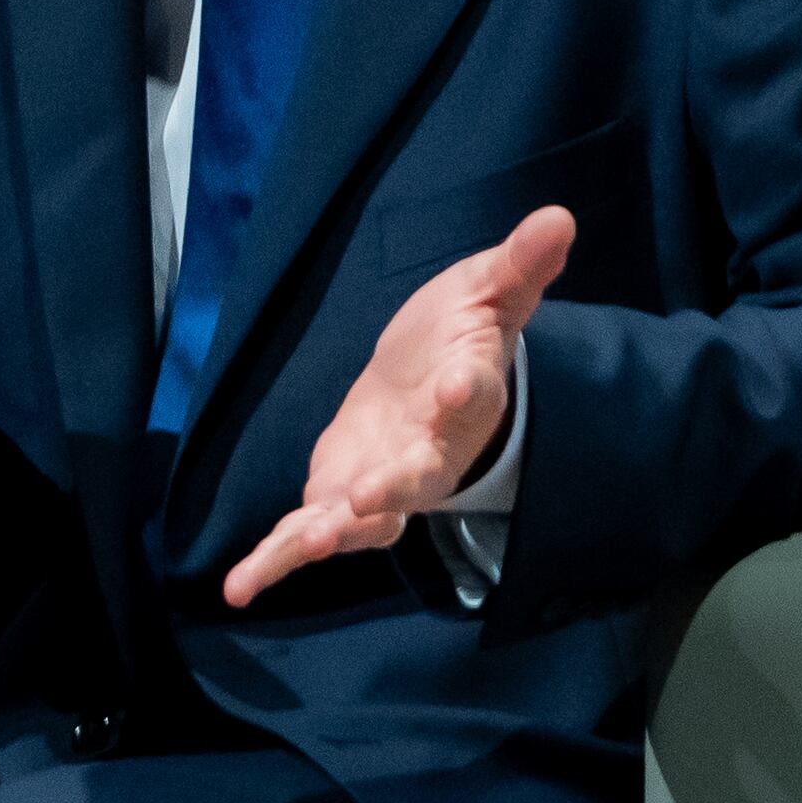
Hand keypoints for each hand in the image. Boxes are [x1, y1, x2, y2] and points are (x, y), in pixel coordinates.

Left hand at [224, 207, 572, 605]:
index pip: (471, 390)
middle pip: (417, 474)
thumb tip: (559, 217)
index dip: (463, 388)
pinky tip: (242, 586)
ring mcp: (386, 481)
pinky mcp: (342, 497)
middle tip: (363, 500)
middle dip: (390, 487)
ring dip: (333, 531)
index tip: (457, 385)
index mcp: (468, 392)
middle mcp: (432, 449)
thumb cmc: (463, 334)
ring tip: (305, 546)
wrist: (430, 382)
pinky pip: (310, 532)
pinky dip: (278, 558)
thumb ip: (519, 265)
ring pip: (362, 517)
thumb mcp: (489, 291)